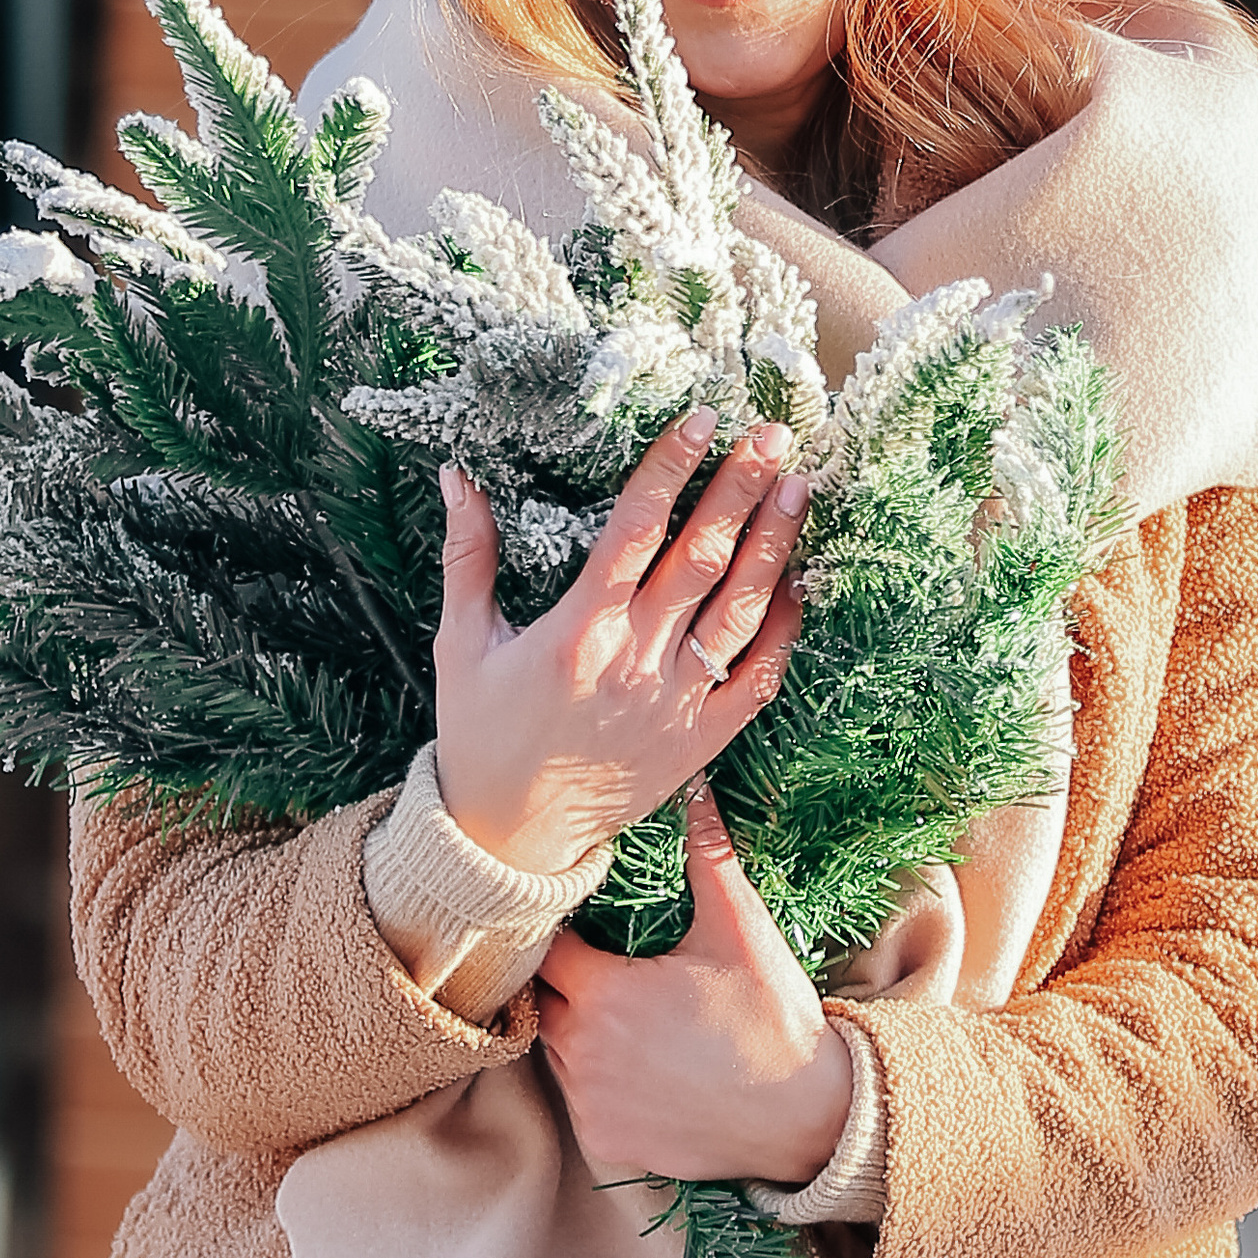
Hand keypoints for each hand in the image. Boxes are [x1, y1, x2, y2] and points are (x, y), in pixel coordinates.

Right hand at [432, 408, 807, 876]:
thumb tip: (459, 474)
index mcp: (576, 630)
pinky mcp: (702, 739)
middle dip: (740, 489)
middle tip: (771, 436)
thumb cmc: (481, 732)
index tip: (700, 420)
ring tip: (798, 488)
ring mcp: (676, 702)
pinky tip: (798, 580)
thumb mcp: (461, 641)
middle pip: (701, 557)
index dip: (671, 468)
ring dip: (774, 545)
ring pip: (740, 610)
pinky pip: (757, 678)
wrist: (510, 837)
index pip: (634, 529)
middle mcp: (634, 661)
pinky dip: (783, 628)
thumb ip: (468, 556)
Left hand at [534, 785, 852, 1184]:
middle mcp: (578, 1052)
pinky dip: (598, 1084)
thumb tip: (697, 788)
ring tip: (627, 1013)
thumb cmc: (772, 1018)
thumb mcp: (741, 930)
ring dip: (578, 1029)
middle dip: (569, 979)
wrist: (809, 1118)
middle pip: (545, 997)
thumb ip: (707, 855)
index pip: (546, 946)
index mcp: (599, 993)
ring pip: (557, 1050)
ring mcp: (589, 1104)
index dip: (561, 928)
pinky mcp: (607, 1144)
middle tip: (610, 964)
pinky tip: (639, 1066)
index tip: (589, 922)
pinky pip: (581, 1102)